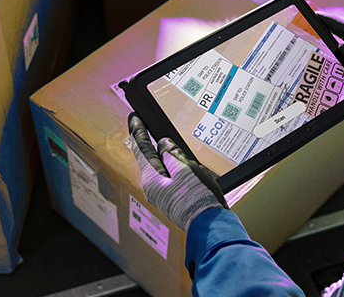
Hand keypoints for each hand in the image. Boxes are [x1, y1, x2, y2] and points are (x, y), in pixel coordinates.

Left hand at [128, 113, 228, 231]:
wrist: (210, 225)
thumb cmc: (198, 198)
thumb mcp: (186, 169)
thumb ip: (172, 154)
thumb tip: (164, 145)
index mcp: (152, 179)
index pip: (142, 148)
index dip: (138, 131)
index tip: (133, 117)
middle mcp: (153, 189)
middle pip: (149, 159)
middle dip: (148, 143)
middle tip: (143, 126)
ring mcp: (163, 196)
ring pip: (160, 168)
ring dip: (163, 155)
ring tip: (164, 143)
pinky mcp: (174, 200)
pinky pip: (169, 177)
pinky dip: (172, 166)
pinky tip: (179, 164)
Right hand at [317, 12, 343, 141]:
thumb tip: (341, 46)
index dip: (332, 22)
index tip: (317, 16)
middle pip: (341, 42)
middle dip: (326, 34)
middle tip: (309, 30)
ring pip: (337, 60)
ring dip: (324, 55)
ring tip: (309, 50)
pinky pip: (337, 78)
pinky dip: (326, 75)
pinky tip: (317, 75)